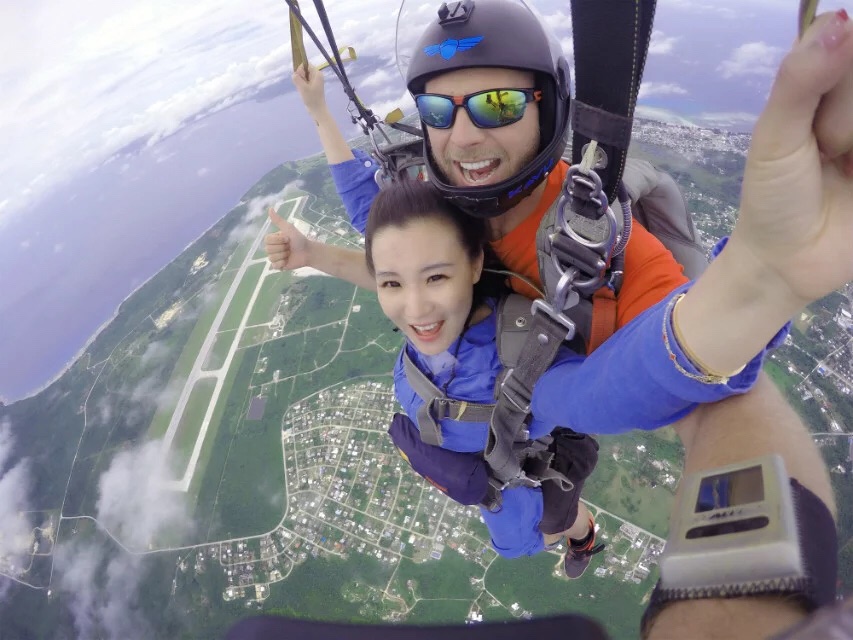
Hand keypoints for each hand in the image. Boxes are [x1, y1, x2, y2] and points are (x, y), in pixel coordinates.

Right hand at [264, 208, 311, 270]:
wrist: (308, 251)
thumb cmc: (299, 239)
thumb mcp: (289, 228)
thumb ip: (278, 220)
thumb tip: (270, 208)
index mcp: (273, 239)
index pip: (267, 240)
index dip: (278, 240)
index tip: (287, 239)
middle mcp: (272, 248)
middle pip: (268, 249)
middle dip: (282, 248)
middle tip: (289, 247)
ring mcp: (275, 257)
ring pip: (272, 258)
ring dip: (283, 255)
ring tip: (290, 253)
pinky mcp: (279, 266)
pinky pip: (274, 266)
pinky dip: (282, 263)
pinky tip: (288, 261)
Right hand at [292, 62, 327, 115]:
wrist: (317, 110)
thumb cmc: (311, 98)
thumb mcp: (302, 87)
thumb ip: (297, 78)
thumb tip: (294, 73)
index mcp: (317, 73)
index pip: (305, 64)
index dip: (300, 70)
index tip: (300, 79)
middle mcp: (317, 75)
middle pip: (304, 70)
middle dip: (300, 77)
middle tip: (302, 86)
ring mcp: (315, 80)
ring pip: (303, 76)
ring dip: (300, 82)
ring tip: (303, 89)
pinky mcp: (313, 85)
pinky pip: (304, 81)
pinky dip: (302, 85)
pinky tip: (303, 91)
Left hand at [732, 10, 852, 307]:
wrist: (788, 264)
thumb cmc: (773, 198)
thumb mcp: (775, 136)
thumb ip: (801, 81)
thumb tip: (840, 21)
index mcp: (825, 84)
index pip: (848, 41)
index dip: (843, 69)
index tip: (820, 120)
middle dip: (844, 119)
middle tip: (828, 150)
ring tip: (842, 166)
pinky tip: (846, 174)